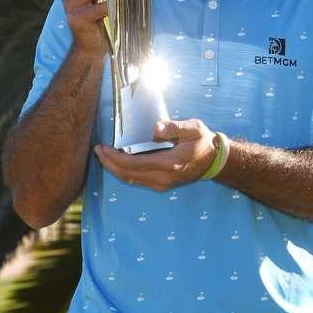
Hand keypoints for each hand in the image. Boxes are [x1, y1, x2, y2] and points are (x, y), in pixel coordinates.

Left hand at [93, 119, 218, 191]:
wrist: (214, 161)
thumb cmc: (203, 142)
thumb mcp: (193, 128)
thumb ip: (174, 127)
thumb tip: (155, 129)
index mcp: (169, 164)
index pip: (134, 164)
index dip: (115, 157)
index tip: (103, 147)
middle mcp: (163, 178)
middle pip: (127, 175)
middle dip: (109, 164)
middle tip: (98, 151)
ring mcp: (162, 184)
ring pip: (131, 179)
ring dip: (115, 169)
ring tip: (104, 155)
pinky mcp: (161, 185)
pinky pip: (137, 180)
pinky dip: (124, 172)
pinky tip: (118, 162)